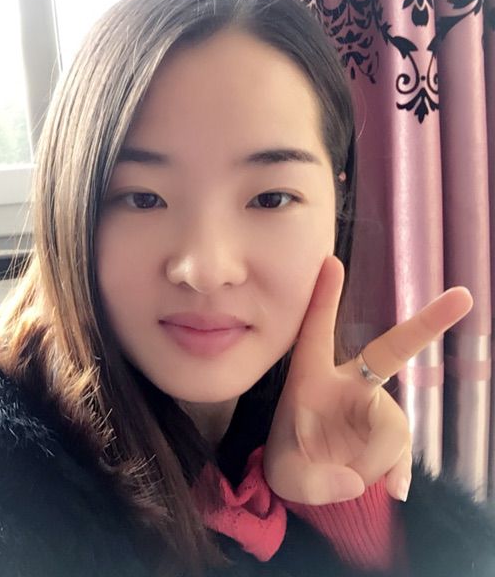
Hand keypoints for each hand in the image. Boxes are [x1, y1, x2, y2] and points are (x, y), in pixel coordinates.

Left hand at [263, 255, 472, 504]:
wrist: (311, 481)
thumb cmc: (290, 464)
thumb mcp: (286, 476)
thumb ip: (314, 483)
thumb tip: (356, 481)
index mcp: (310, 378)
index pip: (316, 331)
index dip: (324, 297)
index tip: (332, 260)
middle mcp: (347, 384)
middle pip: (390, 353)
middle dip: (425, 323)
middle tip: (463, 296)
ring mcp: (373, 406)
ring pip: (393, 423)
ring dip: (375, 459)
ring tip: (347, 480)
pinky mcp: (389, 431)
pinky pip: (403, 447)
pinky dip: (398, 469)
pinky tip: (394, 489)